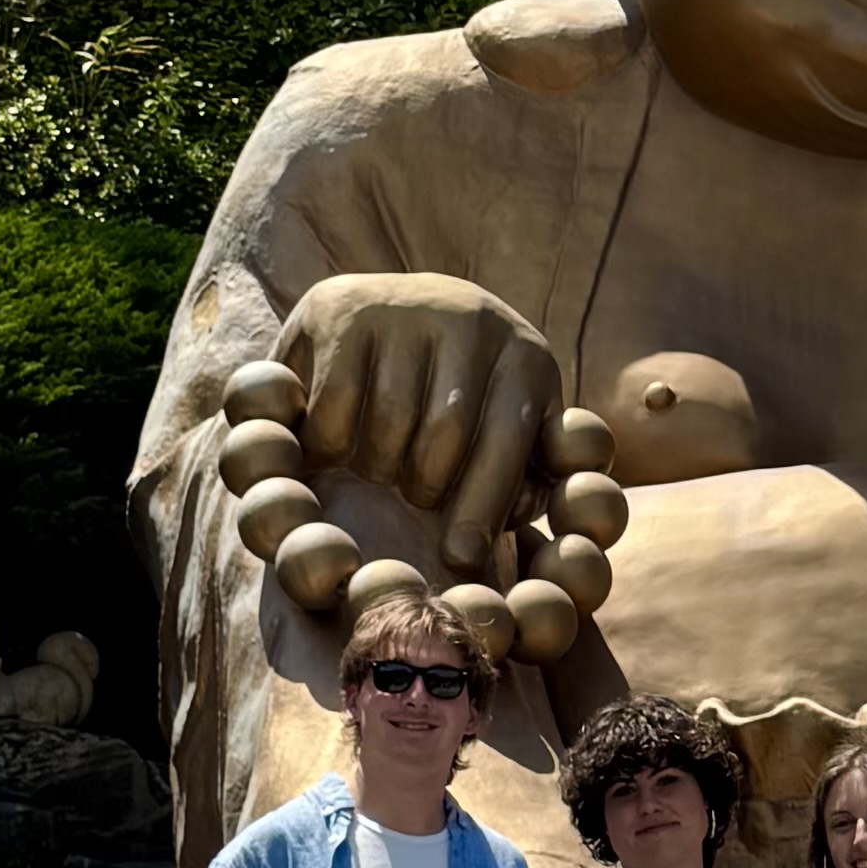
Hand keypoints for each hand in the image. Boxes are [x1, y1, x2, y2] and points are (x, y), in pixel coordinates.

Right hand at [276, 273, 563, 573]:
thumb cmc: (462, 396)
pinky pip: (334, 409)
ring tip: (379, 465)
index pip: (506, 440)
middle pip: (444, 436)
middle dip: (425, 486)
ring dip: (376, 466)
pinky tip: (334, 445)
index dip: (483, 507)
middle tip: (413, 497)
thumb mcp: (509, 426)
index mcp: (525, 357)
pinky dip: (329, 445)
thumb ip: (533, 473)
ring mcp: (403, 308)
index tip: (462, 559)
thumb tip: (537, 511)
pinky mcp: (338, 308)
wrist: (393, 311)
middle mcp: (470, 318)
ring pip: (387, 425)